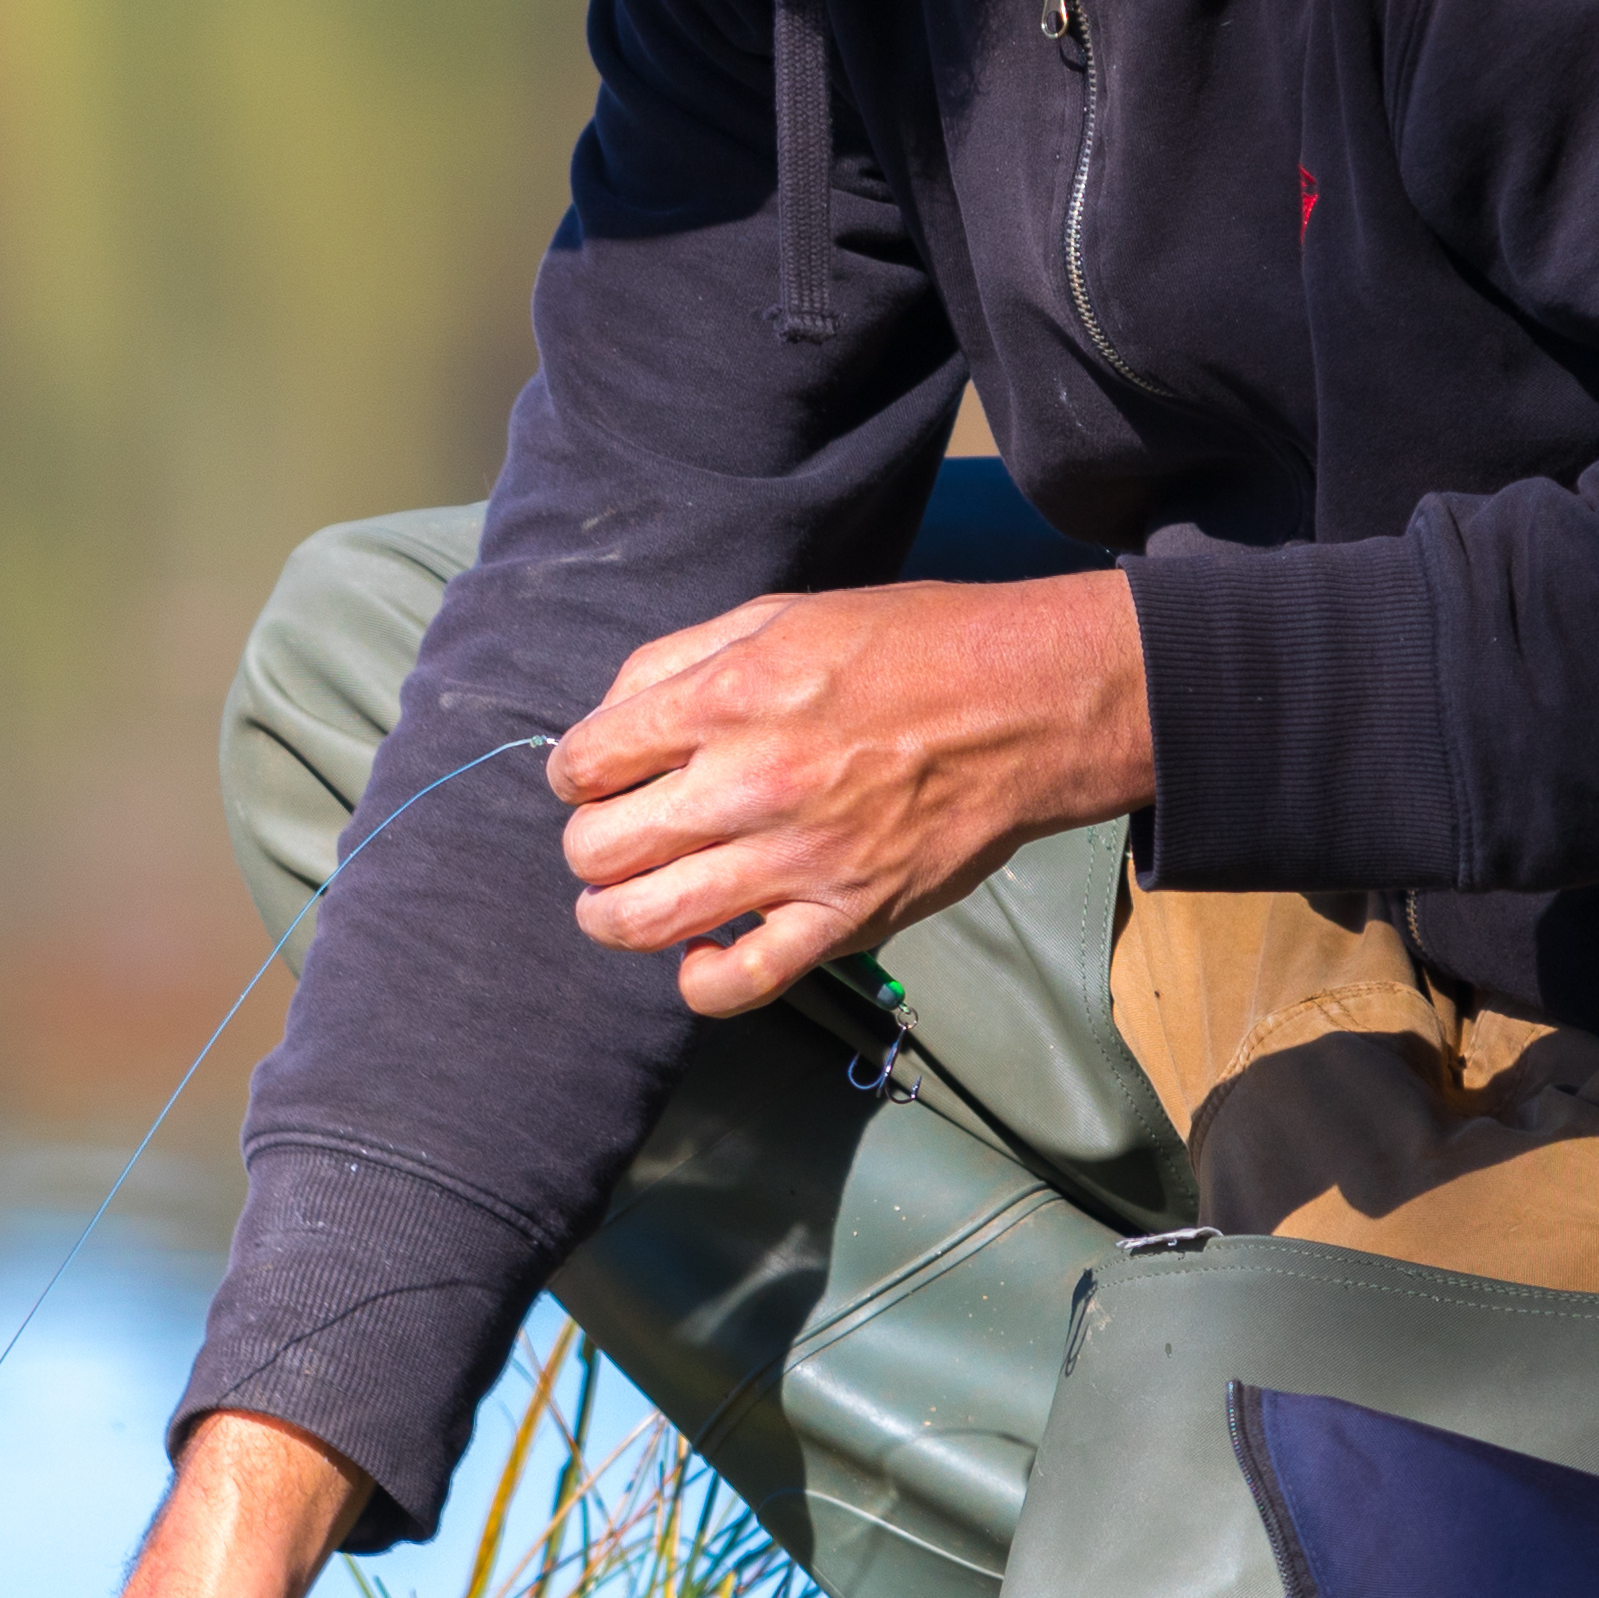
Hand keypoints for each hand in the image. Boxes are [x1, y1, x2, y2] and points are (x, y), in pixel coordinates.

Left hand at [546, 570, 1150, 1015]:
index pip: (584, 762)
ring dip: (612, 917)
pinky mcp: (845, 919)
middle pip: (597, 848)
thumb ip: (676, 662)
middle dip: (587, 845)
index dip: (575, 773)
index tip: (596, 777)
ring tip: (623, 902)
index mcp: (724, 700)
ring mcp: (796, 861)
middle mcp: (749, 784)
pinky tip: (702, 950)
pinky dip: (700, 979)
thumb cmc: (903, 649)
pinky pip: (739, 983)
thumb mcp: (776, 615)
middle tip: (612, 836)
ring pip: (643, 921)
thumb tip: (608, 721)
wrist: (1023, 704)